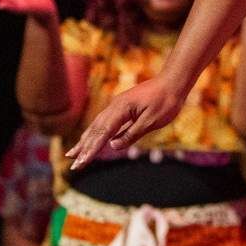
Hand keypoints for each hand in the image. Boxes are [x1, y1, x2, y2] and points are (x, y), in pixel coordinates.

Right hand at [65, 75, 185, 169]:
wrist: (173, 81)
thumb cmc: (166, 101)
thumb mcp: (152, 121)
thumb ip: (132, 134)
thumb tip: (113, 146)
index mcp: (121, 109)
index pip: (103, 133)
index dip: (91, 149)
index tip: (81, 163)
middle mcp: (115, 106)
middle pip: (95, 129)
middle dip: (83, 148)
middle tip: (72, 164)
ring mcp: (117, 105)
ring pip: (97, 125)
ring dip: (85, 140)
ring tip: (72, 153)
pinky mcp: (122, 106)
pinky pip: (105, 122)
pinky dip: (95, 133)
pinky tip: (91, 140)